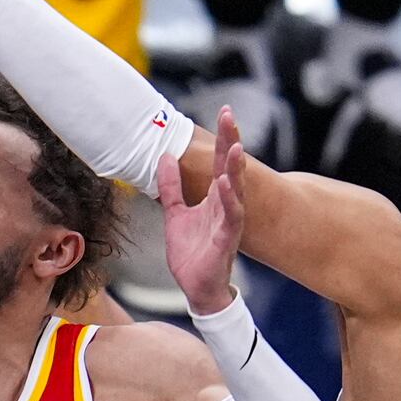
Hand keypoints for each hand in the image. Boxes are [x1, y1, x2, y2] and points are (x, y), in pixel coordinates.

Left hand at [159, 105, 244, 315]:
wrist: (196, 287)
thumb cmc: (192, 253)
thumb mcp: (174, 214)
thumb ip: (171, 187)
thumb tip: (164, 158)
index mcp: (214, 198)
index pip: (219, 162)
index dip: (222, 138)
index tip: (225, 112)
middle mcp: (225, 205)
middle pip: (231, 168)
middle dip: (231, 141)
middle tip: (230, 116)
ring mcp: (229, 222)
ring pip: (236, 189)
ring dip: (235, 168)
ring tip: (234, 146)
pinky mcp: (227, 239)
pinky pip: (231, 216)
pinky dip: (229, 199)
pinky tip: (226, 183)